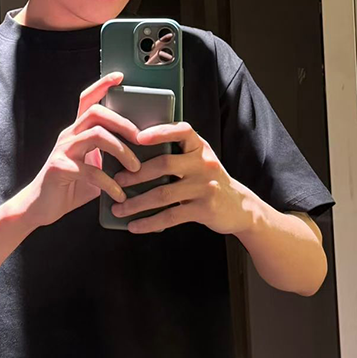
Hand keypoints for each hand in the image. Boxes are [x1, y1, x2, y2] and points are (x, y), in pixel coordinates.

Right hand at [19, 72, 141, 227]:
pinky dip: (110, 184)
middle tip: (142, 139)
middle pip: (97, 113)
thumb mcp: (94, 168)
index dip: (102, 85)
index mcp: (77, 132)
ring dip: (121, 150)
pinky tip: (119, 194)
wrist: (39, 208)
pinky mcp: (59, 168)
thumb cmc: (70, 186)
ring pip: (96, 135)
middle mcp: (68, 136)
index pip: (88, 100)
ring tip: (135, 168)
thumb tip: (142, 157)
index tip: (121, 77)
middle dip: (124, 122)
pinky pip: (91, 171)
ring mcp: (62, 150)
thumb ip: (110, 158)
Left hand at [110, 120, 253, 234]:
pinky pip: (170, 216)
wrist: (239, 207)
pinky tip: (134, 226)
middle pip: (165, 164)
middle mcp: (204, 164)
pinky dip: (149, 222)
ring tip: (118, 209)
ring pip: (163, 194)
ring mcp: (205, 187)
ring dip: (136, 203)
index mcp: (200, 147)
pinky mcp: (204, 209)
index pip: (182, 131)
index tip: (138, 137)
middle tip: (116, 182)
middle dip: (136, 174)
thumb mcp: (198, 161)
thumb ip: (176, 155)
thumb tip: (131, 159)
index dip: (160, 132)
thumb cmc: (208, 181)